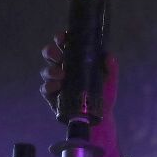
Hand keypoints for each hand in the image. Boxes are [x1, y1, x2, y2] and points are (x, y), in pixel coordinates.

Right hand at [39, 32, 120, 156]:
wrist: (100, 119)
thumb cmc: (104, 97)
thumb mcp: (110, 82)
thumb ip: (111, 69)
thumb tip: (109, 56)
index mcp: (76, 60)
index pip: (65, 44)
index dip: (61, 38)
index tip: (63, 37)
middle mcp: (63, 67)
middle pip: (50, 54)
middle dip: (52, 51)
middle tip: (59, 55)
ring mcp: (56, 81)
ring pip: (46, 70)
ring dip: (50, 70)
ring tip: (61, 74)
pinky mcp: (51, 96)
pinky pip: (45, 88)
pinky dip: (48, 86)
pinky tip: (55, 87)